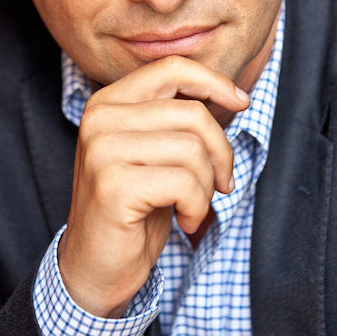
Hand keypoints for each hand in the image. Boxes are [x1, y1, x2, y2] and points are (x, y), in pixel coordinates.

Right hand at [58, 55, 250, 316]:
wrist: (95, 267)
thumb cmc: (134, 209)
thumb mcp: (153, 152)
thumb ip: (175, 119)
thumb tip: (233, 96)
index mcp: (108, 102)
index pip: (172, 68)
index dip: (214, 82)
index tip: (241, 102)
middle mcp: (100, 118)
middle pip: (193, 113)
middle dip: (220, 153)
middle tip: (219, 184)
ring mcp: (103, 150)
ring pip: (193, 149)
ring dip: (207, 186)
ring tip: (193, 205)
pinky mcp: (114, 185)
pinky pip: (186, 183)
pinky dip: (198, 207)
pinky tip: (185, 221)